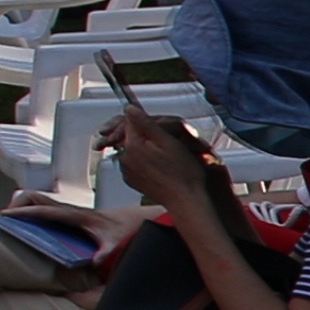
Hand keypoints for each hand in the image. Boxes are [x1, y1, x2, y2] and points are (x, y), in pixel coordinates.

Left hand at [104, 106, 221, 210]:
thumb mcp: (168, 142)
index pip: (129, 122)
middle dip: (144, 134)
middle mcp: (124, 158)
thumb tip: (128, 108)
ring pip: (132, 149)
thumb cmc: (182, 172)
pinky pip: (134, 163)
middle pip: (129, 135)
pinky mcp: (132, 181)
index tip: (158, 124)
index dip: (143, 120)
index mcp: (132, 145)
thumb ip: (146, 124)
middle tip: (166, 140)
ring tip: (164, 154)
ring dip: (143, 147)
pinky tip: (159, 164)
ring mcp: (127, 171)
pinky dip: (143, 160)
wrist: (185, 200)